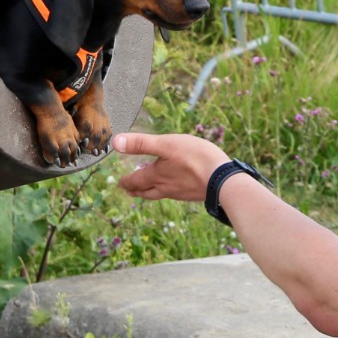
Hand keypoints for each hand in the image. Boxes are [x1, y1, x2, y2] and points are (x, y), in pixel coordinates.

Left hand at [110, 132, 230, 203]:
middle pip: (146, 191)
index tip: (121, 184)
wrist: (222, 180)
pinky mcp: (193, 193)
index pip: (136, 181)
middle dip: (136, 190)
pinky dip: (167, 191)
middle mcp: (166, 187)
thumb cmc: (194, 158)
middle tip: (129, 190)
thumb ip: (141, 144)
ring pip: (160, 194)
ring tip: (148, 190)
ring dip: (150, 192)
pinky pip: (175, 193)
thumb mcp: (166, 144)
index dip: (127, 182)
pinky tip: (174, 186)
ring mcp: (180, 192)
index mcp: (157, 175)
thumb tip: (115, 143)